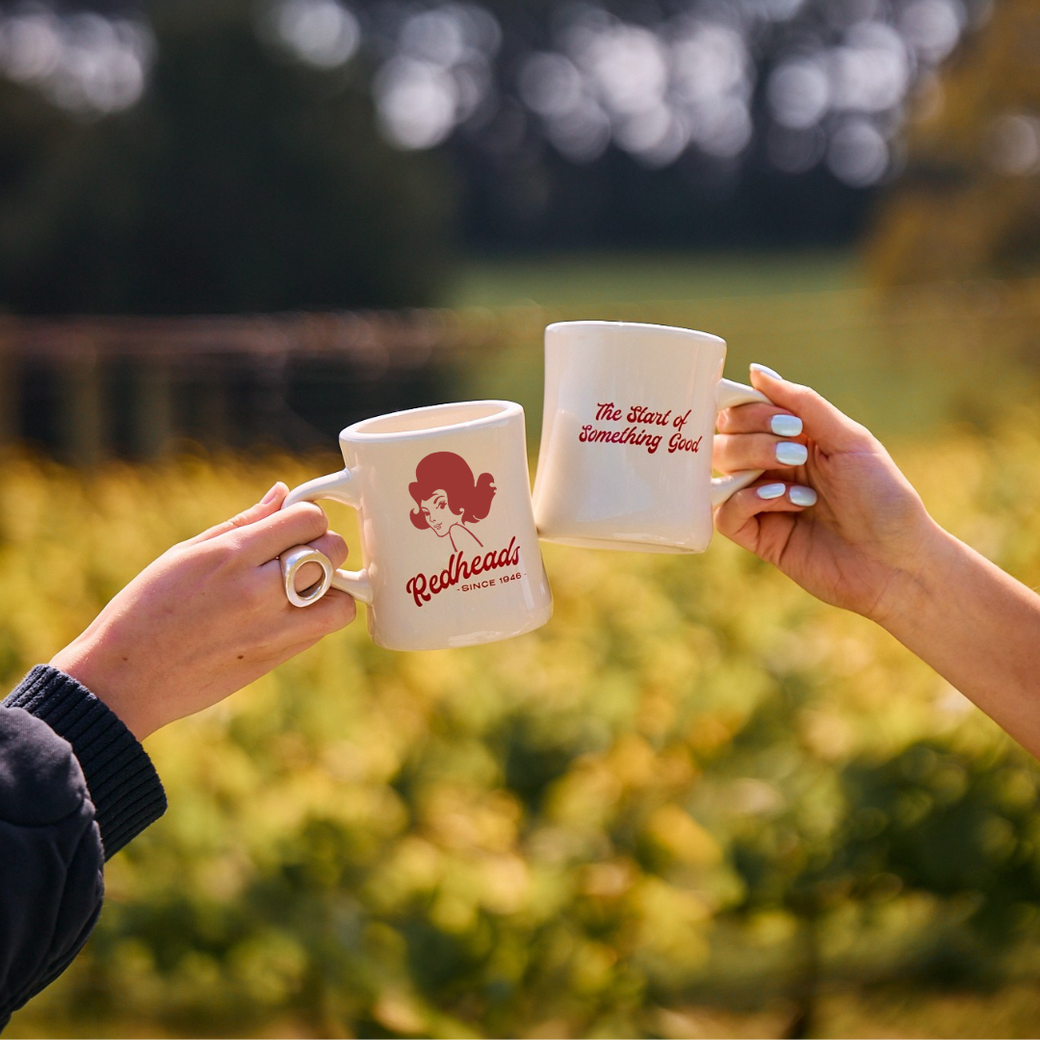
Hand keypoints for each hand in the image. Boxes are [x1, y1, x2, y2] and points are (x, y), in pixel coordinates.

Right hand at [50, 483, 355, 740]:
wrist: (124, 679)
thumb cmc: (145, 608)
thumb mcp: (185, 553)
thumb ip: (243, 522)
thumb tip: (283, 493)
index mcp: (233, 555)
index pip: (308, 518)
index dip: (306, 515)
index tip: (292, 524)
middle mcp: (259, 590)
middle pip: (334, 551)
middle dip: (323, 545)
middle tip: (300, 552)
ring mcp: (272, 628)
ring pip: (343, 599)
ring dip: (333, 588)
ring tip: (306, 587)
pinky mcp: (276, 658)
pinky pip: (323, 629)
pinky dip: (319, 616)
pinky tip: (291, 612)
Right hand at [712, 366, 939, 621]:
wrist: (899, 561)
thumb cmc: (884, 497)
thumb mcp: (849, 439)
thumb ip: (802, 403)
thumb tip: (755, 371)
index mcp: (790, 440)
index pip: (741, 413)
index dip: (750, 410)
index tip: (787, 421)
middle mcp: (769, 468)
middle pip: (723, 438)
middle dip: (754, 438)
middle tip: (796, 452)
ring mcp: (760, 503)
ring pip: (717, 470)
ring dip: (753, 462)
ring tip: (796, 477)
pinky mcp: (757, 537)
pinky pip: (724, 512)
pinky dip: (750, 500)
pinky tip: (791, 504)